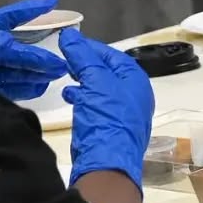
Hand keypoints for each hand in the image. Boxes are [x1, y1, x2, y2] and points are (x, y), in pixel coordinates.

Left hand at [0, 0, 69, 100]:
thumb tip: (7, 38)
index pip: (5, 19)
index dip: (27, 10)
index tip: (52, 3)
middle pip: (16, 50)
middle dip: (38, 55)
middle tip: (59, 63)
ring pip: (15, 69)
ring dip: (36, 72)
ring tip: (56, 75)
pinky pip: (9, 87)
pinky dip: (26, 87)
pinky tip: (40, 87)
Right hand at [59, 30, 154, 194]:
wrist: (107, 166)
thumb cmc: (106, 119)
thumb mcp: (96, 83)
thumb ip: (84, 59)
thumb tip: (70, 36)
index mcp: (136, 81)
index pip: (113, 57)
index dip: (91, 48)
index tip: (70, 42)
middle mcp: (134, 95)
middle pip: (109, 72)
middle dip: (88, 64)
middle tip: (67, 59)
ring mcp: (124, 114)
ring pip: (102, 89)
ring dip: (85, 80)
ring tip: (66, 76)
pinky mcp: (111, 129)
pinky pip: (98, 106)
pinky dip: (84, 98)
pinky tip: (70, 97)